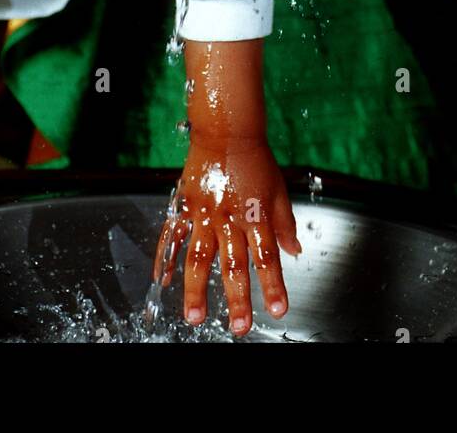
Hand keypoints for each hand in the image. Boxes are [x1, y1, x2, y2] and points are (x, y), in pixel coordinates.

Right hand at [152, 132, 301, 336]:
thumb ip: (284, 223)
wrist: (225, 130)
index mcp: (255, 214)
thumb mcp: (278, 189)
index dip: (273, 285)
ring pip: (200, 257)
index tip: (278, 309)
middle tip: (239, 327)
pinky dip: (164, 258)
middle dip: (237, 299)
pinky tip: (161, 280)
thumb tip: (295, 251)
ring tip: (195, 316)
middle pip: (234, 264)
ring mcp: (204, 213)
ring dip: (197, 289)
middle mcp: (229, 217)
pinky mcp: (185, 205)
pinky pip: (172, 235)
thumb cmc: (254, 158)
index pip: (267, 257)